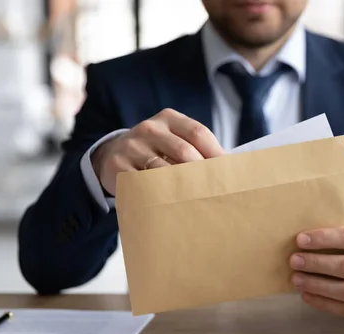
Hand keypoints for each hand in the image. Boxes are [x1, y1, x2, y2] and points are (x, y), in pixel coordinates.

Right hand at [91, 108, 223, 195]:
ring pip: (164, 170)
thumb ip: (197, 150)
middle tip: (217, 193)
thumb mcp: (174, 141)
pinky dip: (160, 195)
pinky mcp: (118, 166)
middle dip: (203, 173)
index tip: (229, 174)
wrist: (113, 155)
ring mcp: (132, 146)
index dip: (216, 154)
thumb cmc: (156, 152)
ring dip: (184, 188)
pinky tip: (172, 205)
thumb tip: (230, 170)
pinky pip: (143, 184)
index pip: (198, 133)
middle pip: (184, 151)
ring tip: (198, 202)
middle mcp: (150, 128)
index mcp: (169, 119)